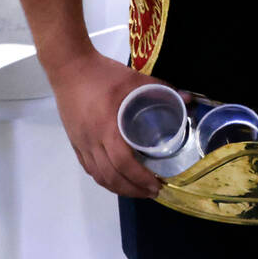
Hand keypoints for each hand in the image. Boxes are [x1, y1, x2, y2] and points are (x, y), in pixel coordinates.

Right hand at [46, 49, 167, 198]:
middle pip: (111, 176)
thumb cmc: (102, 73)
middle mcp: (92, 140)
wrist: (69, 67)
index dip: (140, 178)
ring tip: (136, 190)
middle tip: (151, 191)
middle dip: (132, 190)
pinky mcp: (74, 142)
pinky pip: (89, 168)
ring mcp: (81, 143)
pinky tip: (115, 178)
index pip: (123, 162)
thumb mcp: (134, 78)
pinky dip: (103, 178)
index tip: (156, 184)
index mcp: (107, 127)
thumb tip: (188, 99)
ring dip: (118, 188)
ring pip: (98, 176)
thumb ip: (161, 88)